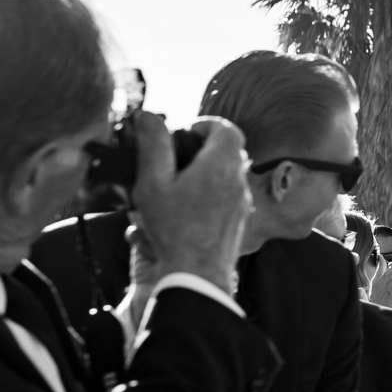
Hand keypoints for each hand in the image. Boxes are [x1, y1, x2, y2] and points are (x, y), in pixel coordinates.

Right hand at [128, 114, 249, 290]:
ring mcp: (242, 203)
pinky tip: (186, 208)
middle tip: (176, 157)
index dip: (205, 125)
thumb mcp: (153, 182)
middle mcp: (238, 181)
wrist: (197, 275)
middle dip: (203, 148)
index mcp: (221, 165)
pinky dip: (211, 193)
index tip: (183, 133)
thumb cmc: (173, 228)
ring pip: (229, 175)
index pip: (227, 128)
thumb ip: (153, 145)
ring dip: (207, 171)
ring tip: (176, 184)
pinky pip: (228, 197)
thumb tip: (149, 116)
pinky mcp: (239, 222)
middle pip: (229, 151)